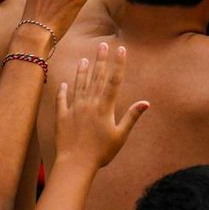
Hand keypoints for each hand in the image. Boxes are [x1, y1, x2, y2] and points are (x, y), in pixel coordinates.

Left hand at [54, 43, 148, 168]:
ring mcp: (74, 109)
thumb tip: (146, 103)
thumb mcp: (120, 135)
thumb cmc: (101, 152)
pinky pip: (62, 100)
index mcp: (105, 108)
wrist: (75, 164)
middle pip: (96, 78)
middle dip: (101, 61)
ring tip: (85, 59)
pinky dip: (63, 91)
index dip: (118, 64)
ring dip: (82, 72)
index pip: (113, 81)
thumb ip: (131, 117)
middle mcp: (89, 104)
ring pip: (79, 85)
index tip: (121, 50)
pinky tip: (64, 83)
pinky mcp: (62, 117)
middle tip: (103, 45)